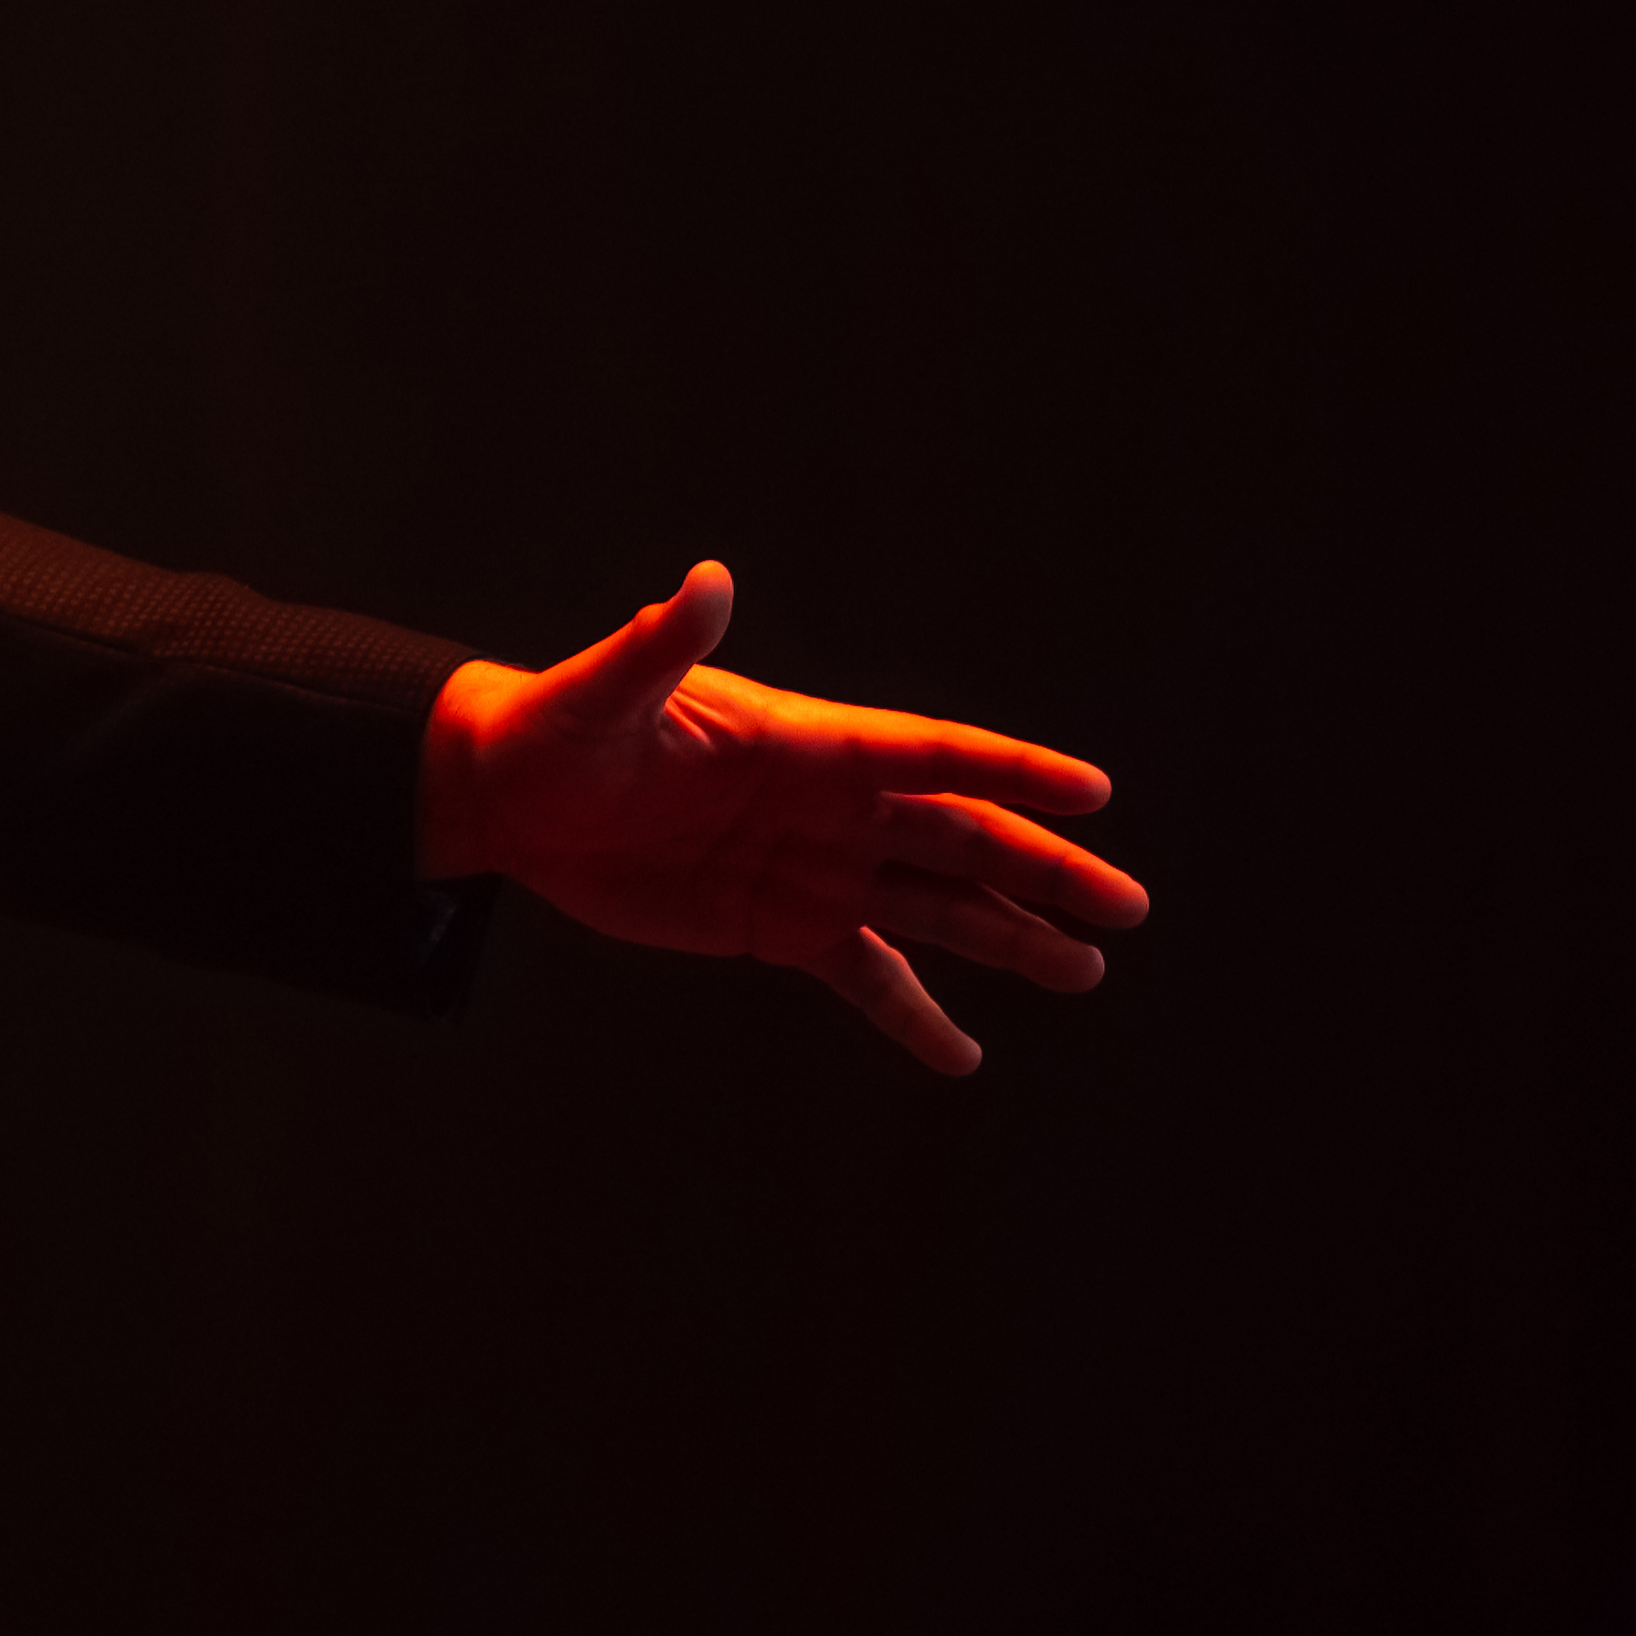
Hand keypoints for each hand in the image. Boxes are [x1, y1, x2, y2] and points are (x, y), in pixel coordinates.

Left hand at [417, 560, 1144, 1073]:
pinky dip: (911, 1014)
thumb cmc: (555, 728)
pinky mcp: (776, 926)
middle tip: (1126, 905)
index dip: (1008, 770)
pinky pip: (862, 975)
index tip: (1092, 791)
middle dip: (1042, 870)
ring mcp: (811, 868)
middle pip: (957, 838)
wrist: (510, 796)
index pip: (928, 754)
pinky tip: (962, 1055)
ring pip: (932, 909)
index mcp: (804, 741)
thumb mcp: (603, 692)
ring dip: (1008, 939)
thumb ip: (659, 644)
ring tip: (1083, 970)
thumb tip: (702, 580)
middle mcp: (827, 805)